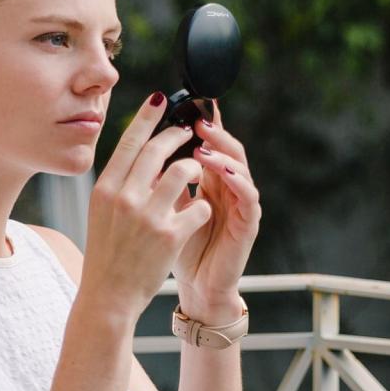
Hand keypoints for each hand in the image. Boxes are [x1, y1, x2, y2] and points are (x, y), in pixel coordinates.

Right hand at [80, 93, 215, 316]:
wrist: (108, 295)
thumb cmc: (108, 252)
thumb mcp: (103, 212)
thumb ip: (121, 183)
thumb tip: (144, 152)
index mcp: (105, 189)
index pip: (128, 143)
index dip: (147, 117)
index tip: (161, 98)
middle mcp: (124, 198)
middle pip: (158, 150)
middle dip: (177, 135)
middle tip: (188, 130)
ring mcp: (148, 216)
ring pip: (185, 171)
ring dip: (195, 168)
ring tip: (196, 173)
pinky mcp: (170, 235)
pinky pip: (200, 205)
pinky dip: (202, 206)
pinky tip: (197, 213)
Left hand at [170, 103, 261, 320]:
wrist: (197, 289)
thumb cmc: (178, 251)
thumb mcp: (163, 210)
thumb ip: (160, 183)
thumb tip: (141, 150)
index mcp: (208, 181)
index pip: (208, 144)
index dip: (203, 122)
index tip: (189, 101)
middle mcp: (227, 188)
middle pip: (227, 148)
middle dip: (213, 130)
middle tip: (197, 118)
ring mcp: (240, 204)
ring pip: (240, 166)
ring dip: (223, 152)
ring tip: (204, 143)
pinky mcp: (248, 224)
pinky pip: (249, 196)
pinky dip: (237, 180)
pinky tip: (222, 171)